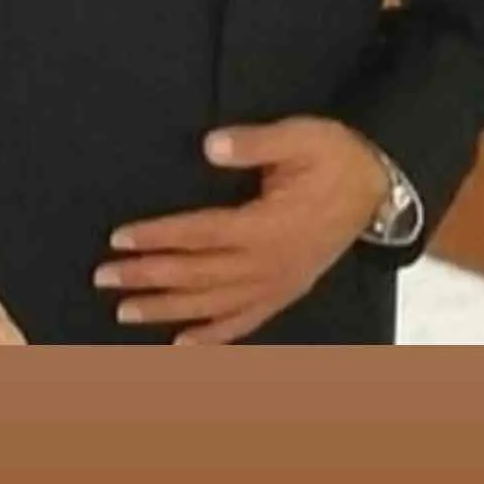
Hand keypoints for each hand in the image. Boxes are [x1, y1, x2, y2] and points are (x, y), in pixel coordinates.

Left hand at [94, 118, 388, 344]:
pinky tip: (182, 346)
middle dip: (148, 276)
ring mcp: (278, 284)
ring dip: (167, 311)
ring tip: (125, 313)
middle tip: (103, 278)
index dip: (159, 237)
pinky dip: (213, 337)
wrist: (379, 188)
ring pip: (213, 305)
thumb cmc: (335, 156)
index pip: (201, 234)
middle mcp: (268, 264)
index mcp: (268, 226)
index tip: (119, 239)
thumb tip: (210, 147)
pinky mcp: (286, 292)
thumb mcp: (301, 137)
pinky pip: (245, 322)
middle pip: (197, 275)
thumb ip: (255, 144)